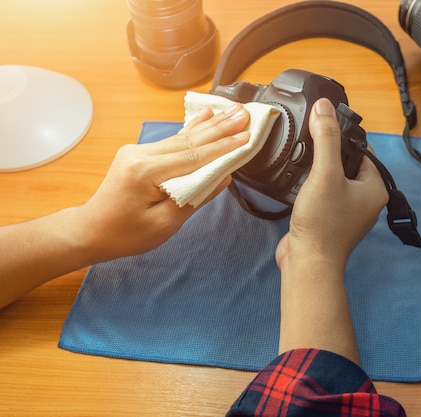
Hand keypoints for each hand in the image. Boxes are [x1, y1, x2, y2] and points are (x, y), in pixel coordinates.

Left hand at [77, 103, 250, 261]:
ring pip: (182, 137)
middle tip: (246, 114)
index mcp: (146, 171)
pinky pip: (173, 141)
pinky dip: (192, 129)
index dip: (224, 147)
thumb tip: (222, 177)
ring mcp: (138, 151)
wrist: (91, 231)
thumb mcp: (165, 224)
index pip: (194, 156)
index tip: (247, 136)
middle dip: (221, 127)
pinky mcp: (140, 154)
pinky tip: (205, 115)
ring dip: (211, 126)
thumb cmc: (126, 235)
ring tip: (234, 112)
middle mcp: (140, 154)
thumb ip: (195, 197)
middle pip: (190, 140)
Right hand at [275, 98, 387, 360]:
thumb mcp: (325, 173)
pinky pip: (321, 194)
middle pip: (347, 164)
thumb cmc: (323, 219)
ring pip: (332, 180)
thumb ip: (325, 138)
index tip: (323, 125)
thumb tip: (323, 105)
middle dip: (328, 152)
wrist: (307, 262)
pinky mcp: (327, 220)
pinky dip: (310, 185)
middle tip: (308, 137)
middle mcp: (365, 201)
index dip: (344, 137)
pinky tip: (295, 176)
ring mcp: (346, 212)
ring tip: (299, 153)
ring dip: (317, 168)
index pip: (363, 152)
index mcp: (375, 189)